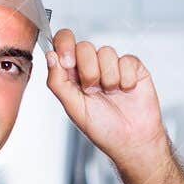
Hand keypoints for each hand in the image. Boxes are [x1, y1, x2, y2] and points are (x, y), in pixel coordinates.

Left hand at [45, 28, 167, 165]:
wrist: (132, 141)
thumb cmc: (102, 128)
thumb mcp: (73, 108)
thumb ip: (57, 81)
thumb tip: (50, 56)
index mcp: (73, 73)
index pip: (64, 42)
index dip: (65, 45)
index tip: (69, 63)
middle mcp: (92, 66)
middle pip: (85, 46)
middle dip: (88, 70)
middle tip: (93, 90)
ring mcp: (113, 65)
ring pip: (107, 52)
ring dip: (109, 77)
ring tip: (112, 93)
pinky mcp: (133, 68)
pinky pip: (127, 60)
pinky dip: (126, 78)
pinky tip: (126, 91)